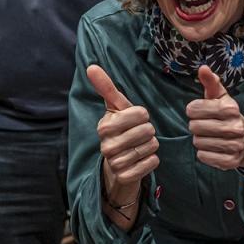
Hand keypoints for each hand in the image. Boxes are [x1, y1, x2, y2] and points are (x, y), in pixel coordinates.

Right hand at [88, 65, 158, 200]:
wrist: (117, 166)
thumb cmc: (120, 131)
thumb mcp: (115, 109)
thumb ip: (106, 88)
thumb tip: (91, 66)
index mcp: (104, 126)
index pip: (140, 114)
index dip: (143, 116)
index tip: (135, 120)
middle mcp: (106, 145)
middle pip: (147, 131)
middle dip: (149, 132)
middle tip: (139, 135)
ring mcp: (114, 163)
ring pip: (151, 147)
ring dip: (151, 146)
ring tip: (141, 147)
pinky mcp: (125, 177)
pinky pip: (151, 163)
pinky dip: (152, 161)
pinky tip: (143, 160)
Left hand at [187, 66, 243, 169]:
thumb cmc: (229, 115)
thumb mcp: (222, 97)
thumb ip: (211, 82)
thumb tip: (203, 68)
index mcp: (230, 108)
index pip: (193, 109)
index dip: (193, 110)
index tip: (200, 111)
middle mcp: (234, 127)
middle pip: (194, 127)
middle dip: (196, 126)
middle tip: (206, 125)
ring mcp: (234, 145)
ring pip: (198, 142)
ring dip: (200, 140)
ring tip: (210, 136)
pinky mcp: (230, 161)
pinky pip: (203, 156)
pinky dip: (204, 153)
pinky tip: (212, 147)